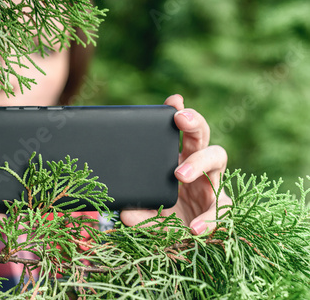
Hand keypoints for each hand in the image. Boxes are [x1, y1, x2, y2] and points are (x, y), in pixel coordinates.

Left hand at [120, 94, 230, 234]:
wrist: (181, 244)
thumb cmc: (163, 218)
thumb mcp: (146, 213)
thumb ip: (137, 212)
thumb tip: (127, 213)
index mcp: (177, 160)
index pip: (181, 132)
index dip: (180, 113)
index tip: (173, 101)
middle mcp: (197, 167)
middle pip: (202, 135)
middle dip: (194, 122)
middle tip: (180, 119)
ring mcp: (211, 184)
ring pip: (217, 159)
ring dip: (198, 162)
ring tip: (179, 175)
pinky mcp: (219, 207)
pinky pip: (219, 209)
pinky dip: (208, 219)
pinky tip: (195, 228)